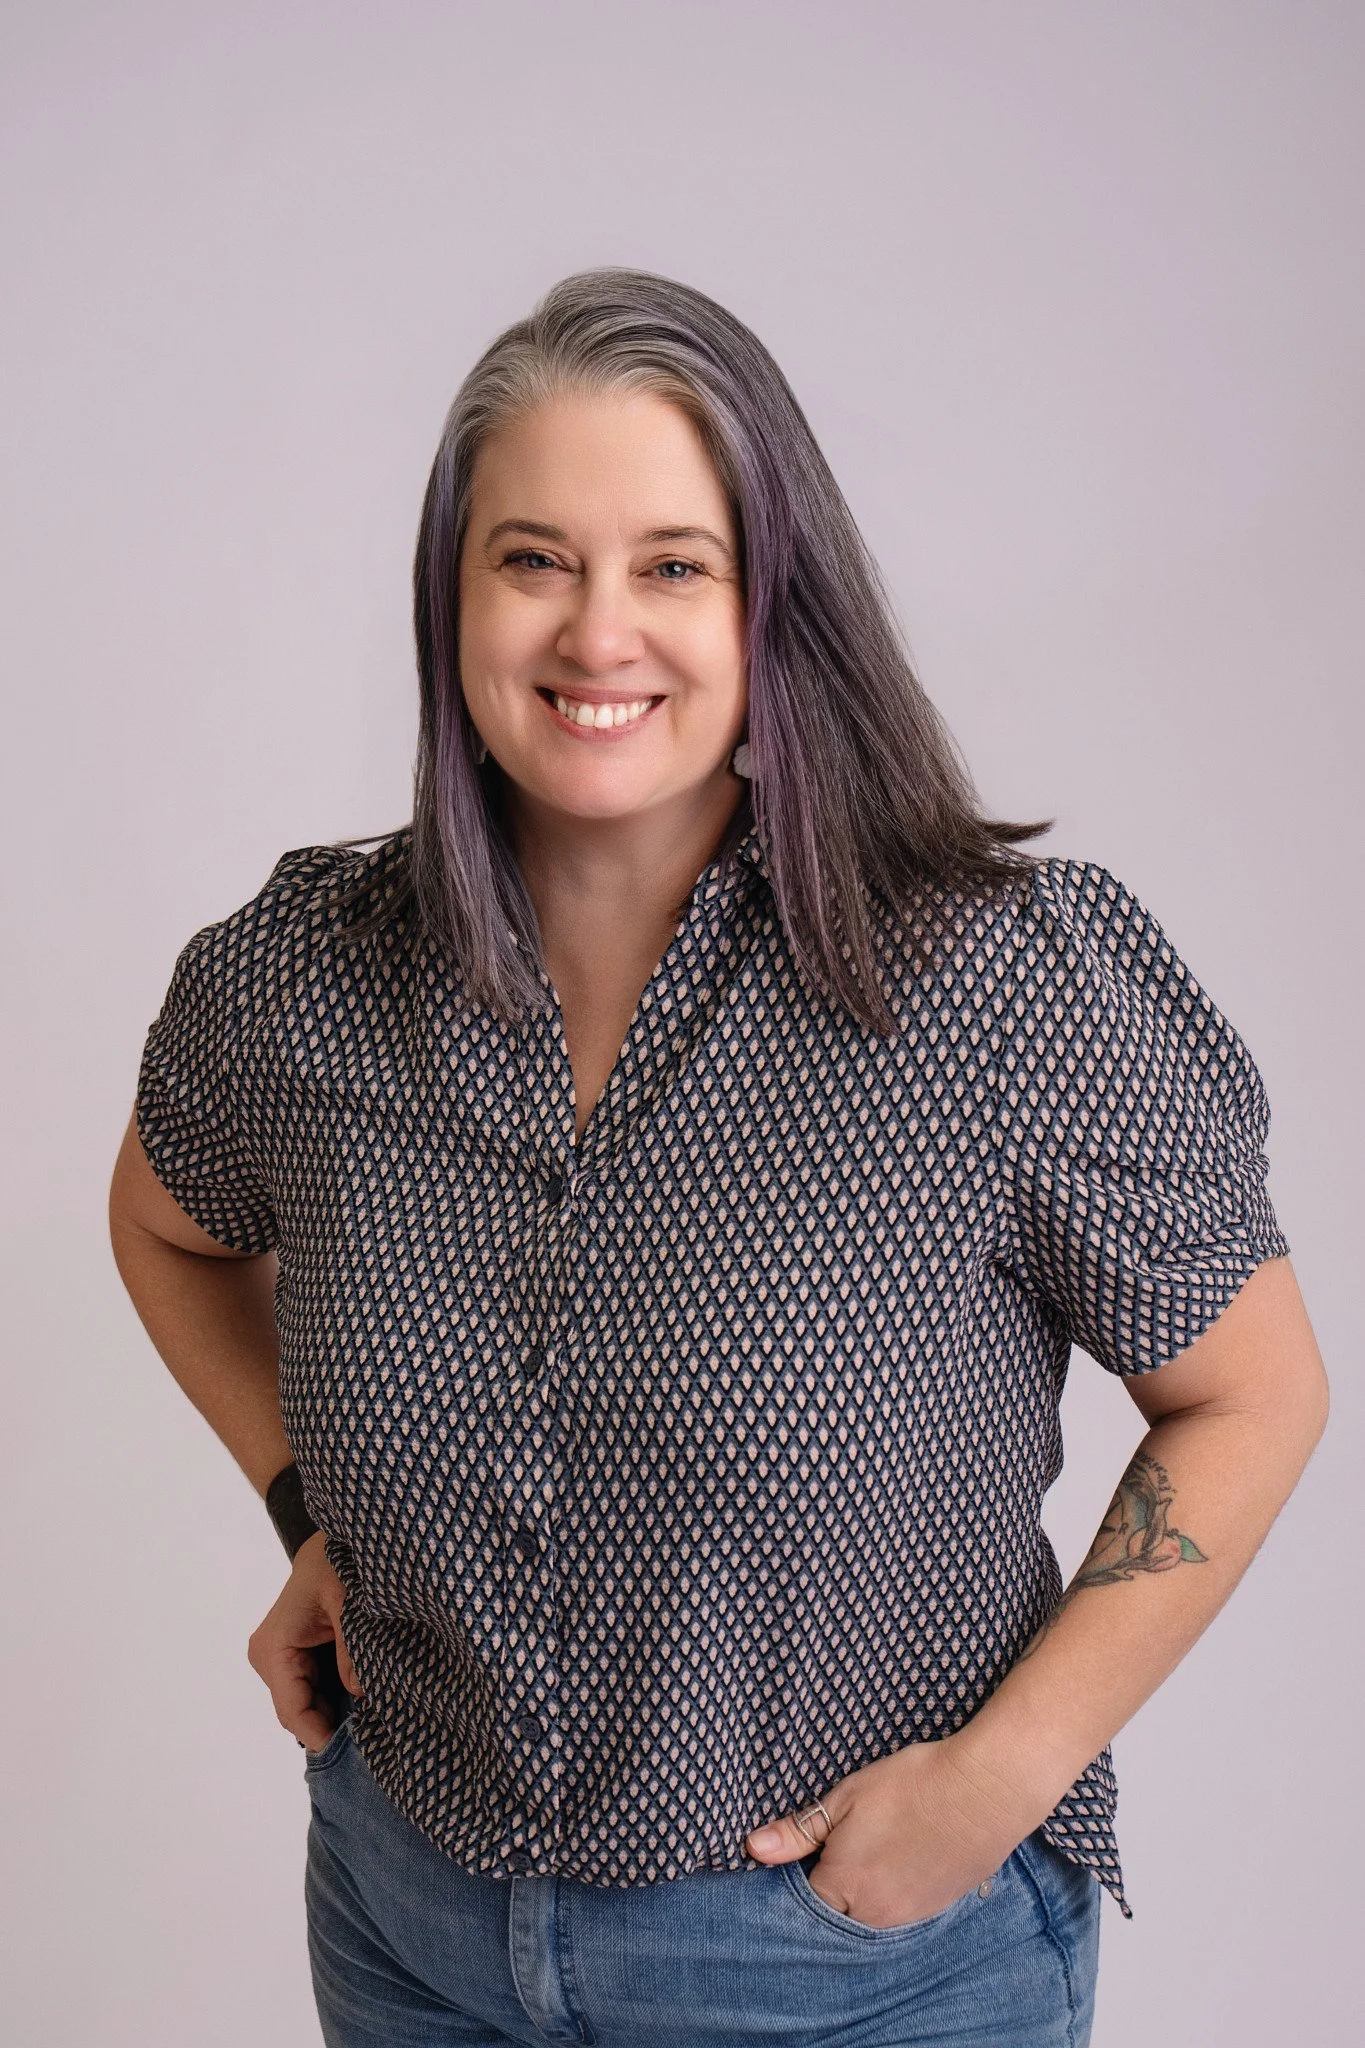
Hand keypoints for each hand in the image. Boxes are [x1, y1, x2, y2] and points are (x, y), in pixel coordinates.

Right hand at [247, 1531, 360, 1752]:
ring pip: (306, 1704)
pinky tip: (364, 1702)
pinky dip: (335, 1698)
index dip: (321, 1736)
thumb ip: (352, 1650)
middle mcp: (268, 1658)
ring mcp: (279, 1657)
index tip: (355, 1753)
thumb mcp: (349, 1602)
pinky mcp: (294, 1655)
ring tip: (375, 1722)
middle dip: (332, 1727)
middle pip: (298, 1712)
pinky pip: (312, 1689)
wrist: (332, 1539)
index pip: (293, 1711)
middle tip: (375, 1739)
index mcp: (273, 1649)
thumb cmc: (336, 1562)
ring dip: (336, 1714)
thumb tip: (362, 1696)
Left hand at [743, 1734, 1024, 1929]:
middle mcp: (872, 1915)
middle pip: (835, 1910)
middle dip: (831, 1882)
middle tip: (846, 1840)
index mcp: (842, 1886)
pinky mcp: (936, 1909)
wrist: (983, 1792)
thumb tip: (754, 1849)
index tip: (810, 1844)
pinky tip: (902, 1855)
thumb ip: (799, 1831)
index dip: (801, 1869)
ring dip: (863, 1888)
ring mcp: (908, 1917)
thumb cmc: (911, 1786)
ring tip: (877, 1844)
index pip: (802, 1898)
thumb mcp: (847, 1797)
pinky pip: (900, 1911)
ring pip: (868, 1913)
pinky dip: (893, 1889)